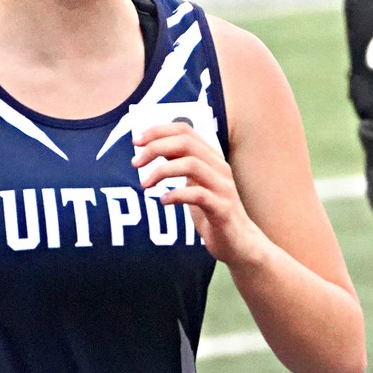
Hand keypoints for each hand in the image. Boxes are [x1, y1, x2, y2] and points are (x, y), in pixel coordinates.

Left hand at [131, 121, 271, 266]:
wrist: (237, 241)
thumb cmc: (210, 210)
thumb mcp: (193, 182)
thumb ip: (178, 164)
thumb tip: (151, 147)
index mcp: (211, 157)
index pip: (185, 130)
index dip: (159, 131)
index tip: (136, 141)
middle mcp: (219, 167)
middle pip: (186, 143)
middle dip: (156, 148)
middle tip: (135, 163)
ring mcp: (223, 187)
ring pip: (192, 164)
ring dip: (163, 171)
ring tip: (145, 184)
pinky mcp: (222, 209)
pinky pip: (199, 195)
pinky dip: (176, 195)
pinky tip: (163, 201)